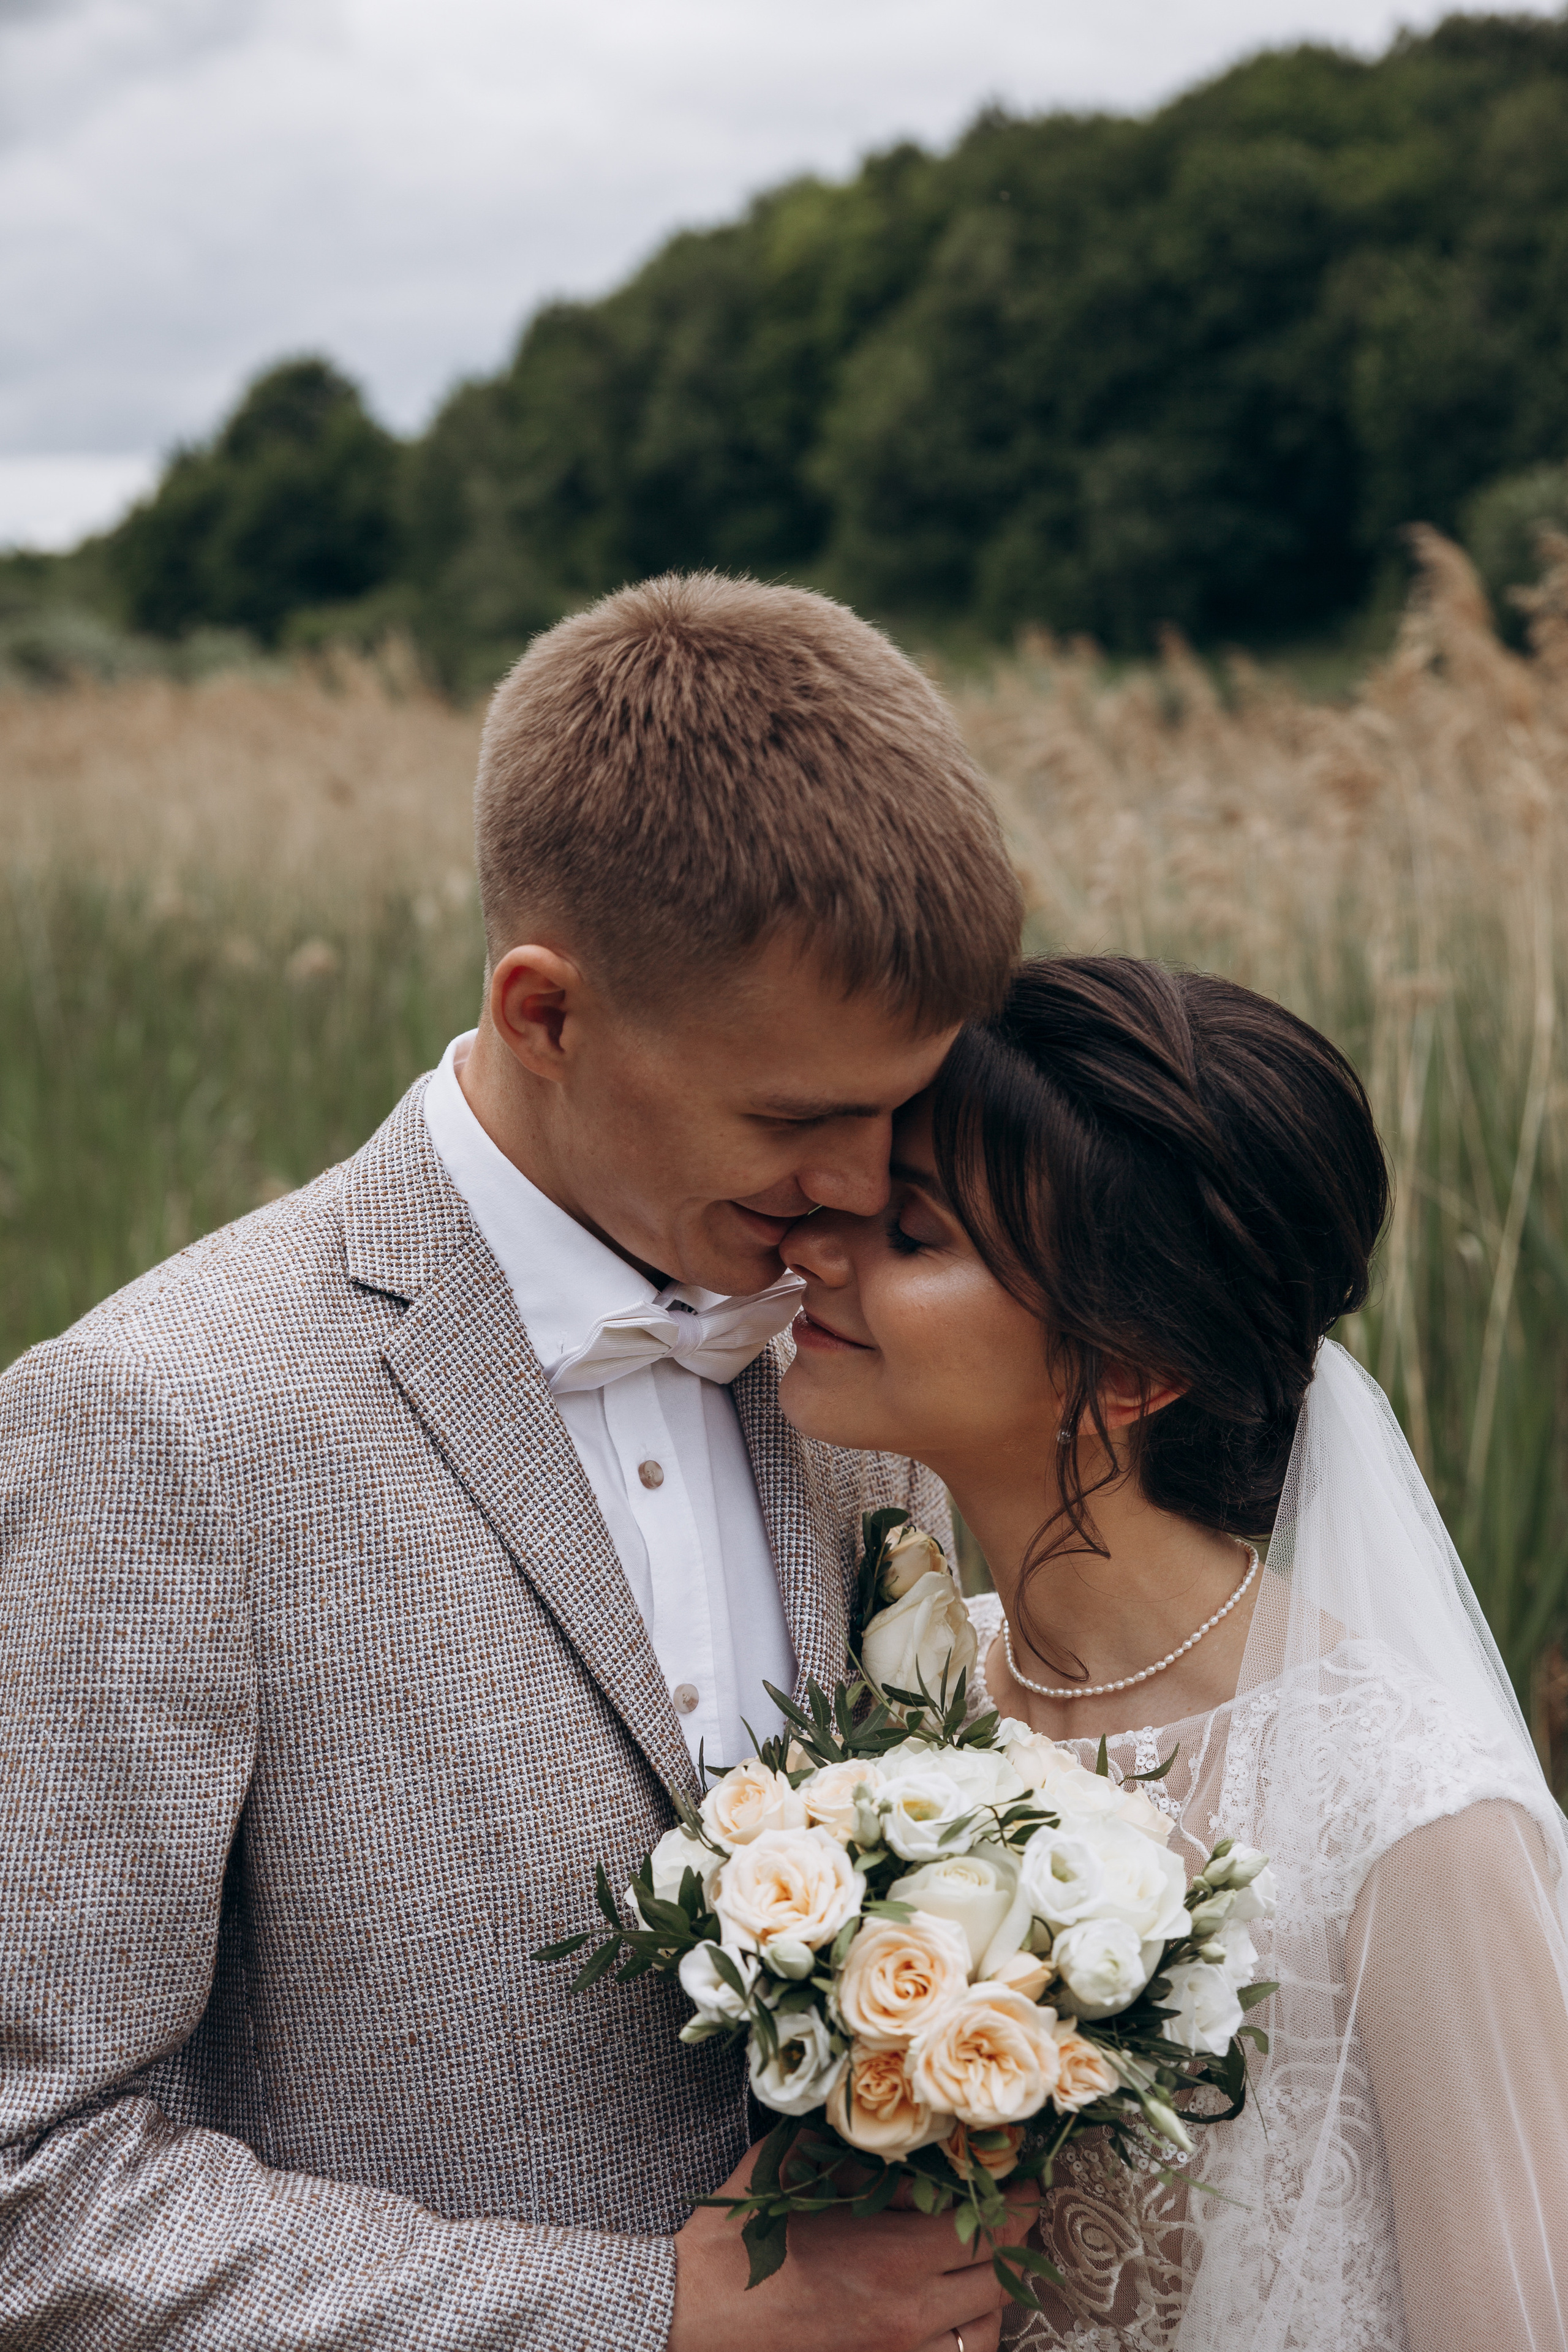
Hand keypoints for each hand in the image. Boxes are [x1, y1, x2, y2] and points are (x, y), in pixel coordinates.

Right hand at [668, 2138, 1036, 2351]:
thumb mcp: (796, 2166)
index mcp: (895, 2255)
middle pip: (1000, 2278)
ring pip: (985, 2328)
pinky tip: (950, 2305)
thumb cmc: (740, 2236)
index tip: (1026, 2173)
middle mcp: (911, 2312)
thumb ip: (853, 2145)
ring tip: (983, 2257)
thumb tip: (903, 2121)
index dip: (1019, 2197)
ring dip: (992, 2290)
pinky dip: (964, 2332)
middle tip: (1011, 2206)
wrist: (693, 2314)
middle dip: (1012, 2238)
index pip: (994, 2227)